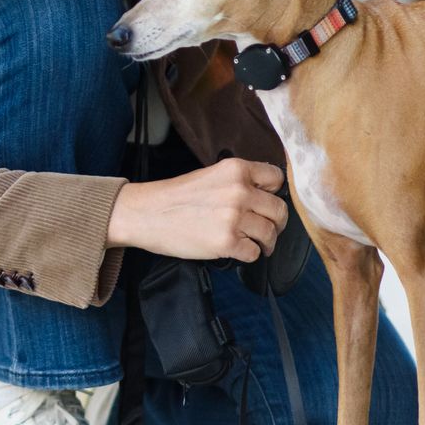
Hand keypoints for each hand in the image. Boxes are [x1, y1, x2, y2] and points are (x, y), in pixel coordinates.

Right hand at [107, 159, 288, 263]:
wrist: (145, 214)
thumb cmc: (174, 197)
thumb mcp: (210, 175)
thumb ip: (238, 181)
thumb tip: (264, 196)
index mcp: (236, 170)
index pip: (276, 178)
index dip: (273, 192)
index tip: (266, 202)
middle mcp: (239, 191)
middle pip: (279, 210)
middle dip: (275, 223)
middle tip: (266, 229)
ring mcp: (234, 217)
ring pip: (270, 233)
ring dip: (265, 242)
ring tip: (254, 244)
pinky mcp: (227, 242)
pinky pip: (254, 253)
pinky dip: (248, 255)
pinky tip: (236, 250)